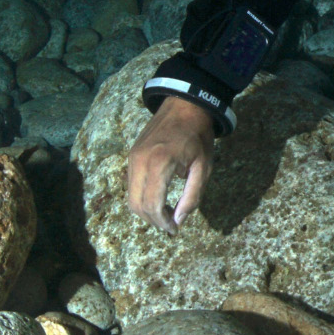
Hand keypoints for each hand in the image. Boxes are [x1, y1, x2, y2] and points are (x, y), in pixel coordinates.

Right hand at [125, 96, 215, 233]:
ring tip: (166, 214)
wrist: (185, 105)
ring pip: (130, 197)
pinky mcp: (132, 155)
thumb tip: (179, 220)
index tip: (175, 229)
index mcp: (160, 164)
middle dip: (152, 220)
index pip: (152, 205)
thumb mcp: (203, 167)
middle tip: (171, 225)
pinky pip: (131, 184)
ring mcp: (133, 157)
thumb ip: (192, 196)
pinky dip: (142, 197)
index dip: (163, 222)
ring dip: (146, 211)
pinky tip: (159, 199)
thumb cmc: (198, 136)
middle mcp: (140, 161)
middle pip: (136, 205)